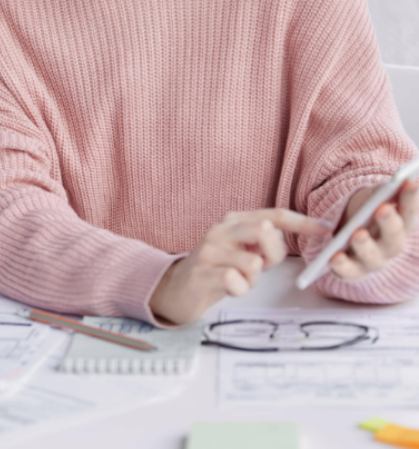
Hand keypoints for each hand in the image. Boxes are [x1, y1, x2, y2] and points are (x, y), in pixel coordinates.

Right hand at [151, 208, 331, 324]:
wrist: (177, 288)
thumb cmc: (217, 269)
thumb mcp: (243, 251)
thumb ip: (265, 243)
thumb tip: (291, 238)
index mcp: (233, 221)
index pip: (274, 215)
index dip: (303, 222)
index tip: (327, 229)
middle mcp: (220, 230)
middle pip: (264, 230)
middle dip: (274, 253)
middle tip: (263, 266)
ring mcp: (208, 251)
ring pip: (252, 262)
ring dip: (253, 279)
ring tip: (239, 280)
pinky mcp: (200, 273)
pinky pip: (235, 281)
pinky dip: (239, 289)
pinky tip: (228, 289)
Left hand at [329, 178, 418, 280]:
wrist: (342, 232)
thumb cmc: (364, 212)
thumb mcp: (374, 197)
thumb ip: (388, 190)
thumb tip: (408, 179)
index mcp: (402, 227)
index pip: (410, 213)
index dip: (411, 198)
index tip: (409, 182)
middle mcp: (390, 247)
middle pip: (394, 239)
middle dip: (390, 223)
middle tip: (384, 208)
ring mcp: (371, 261)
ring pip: (372, 258)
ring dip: (365, 246)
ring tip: (358, 233)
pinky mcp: (351, 272)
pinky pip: (347, 272)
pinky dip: (342, 266)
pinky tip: (335, 257)